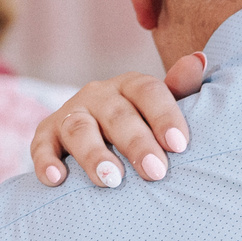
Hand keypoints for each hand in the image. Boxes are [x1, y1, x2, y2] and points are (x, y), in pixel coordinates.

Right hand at [31, 52, 205, 187]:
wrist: (97, 134)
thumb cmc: (140, 124)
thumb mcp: (160, 107)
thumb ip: (180, 88)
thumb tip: (200, 60)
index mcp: (130, 85)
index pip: (148, 91)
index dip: (164, 115)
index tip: (179, 145)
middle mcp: (98, 95)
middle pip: (117, 114)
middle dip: (136, 143)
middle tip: (155, 172)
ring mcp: (70, 114)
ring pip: (79, 130)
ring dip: (94, 155)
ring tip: (111, 180)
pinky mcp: (46, 135)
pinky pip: (41, 146)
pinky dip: (46, 162)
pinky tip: (57, 179)